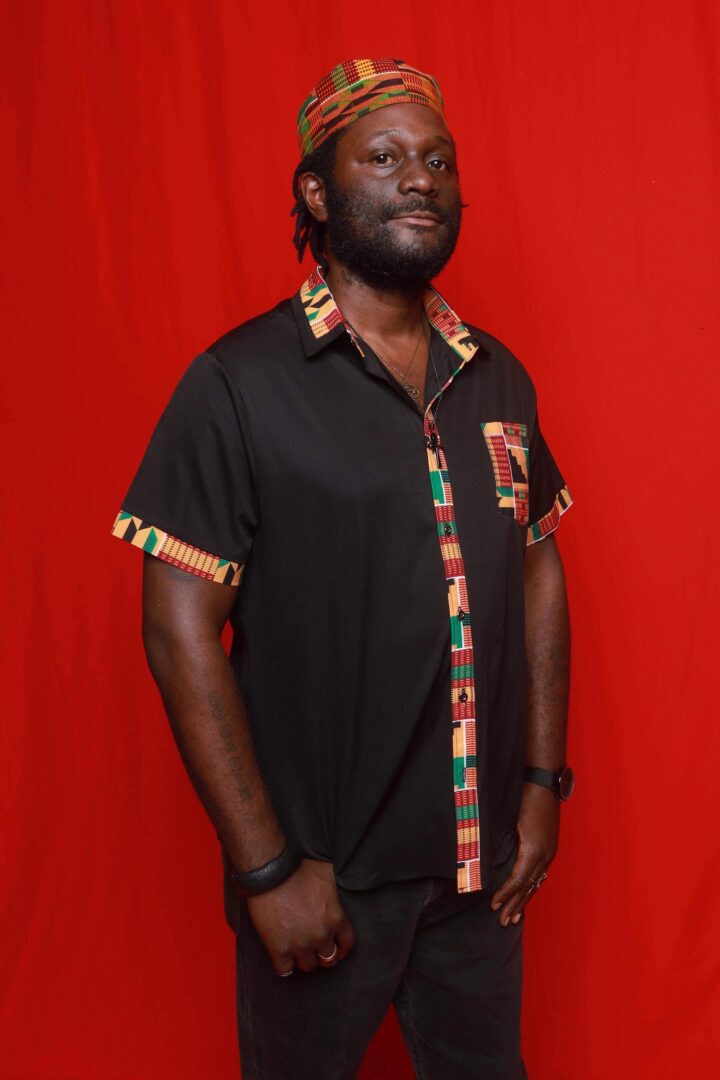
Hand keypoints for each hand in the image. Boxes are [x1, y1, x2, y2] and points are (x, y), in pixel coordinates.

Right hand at [246, 858, 355, 974]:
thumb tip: (336, 889)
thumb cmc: (298, 869)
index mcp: (335, 918)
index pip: (347, 942)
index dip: (343, 947)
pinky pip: (285, 970)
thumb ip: (334, 888)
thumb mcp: (326, 873)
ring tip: (298, 952)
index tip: (338, 949)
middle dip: (323, 954)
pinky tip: (283, 958)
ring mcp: (301, 945)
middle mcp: (321, 935)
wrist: (271, 873)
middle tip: (316, 950)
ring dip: (304, 959)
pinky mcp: (280, 950)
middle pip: (329, 958)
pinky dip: (284, 966)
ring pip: (309, 966)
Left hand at [491, 783, 559, 926]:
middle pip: (528, 886)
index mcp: (533, 849)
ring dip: (525, 900)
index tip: (493, 906)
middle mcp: (544, 854)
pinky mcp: (550, 846)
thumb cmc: (525, 796)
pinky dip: (533, 886)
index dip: (505, 895)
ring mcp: (549, 851)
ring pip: (536, 882)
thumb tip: (485, 860)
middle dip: (515, 904)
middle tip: (503, 922)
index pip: (517, 880)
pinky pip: (541, 873)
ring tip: (515, 916)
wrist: (545, 781)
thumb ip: (501, 842)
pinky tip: (528, 893)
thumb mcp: (510, 820)